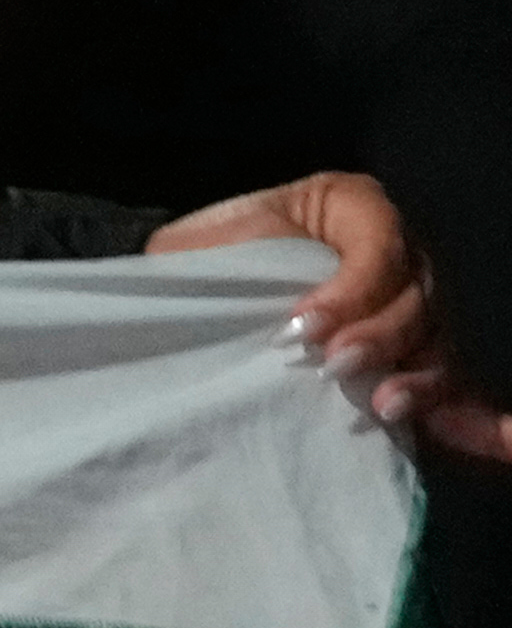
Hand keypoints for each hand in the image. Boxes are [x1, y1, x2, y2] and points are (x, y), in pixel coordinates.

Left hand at [149, 173, 511, 460]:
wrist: (189, 301)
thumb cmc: (201, 264)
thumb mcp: (208, 247)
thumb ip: (245, 257)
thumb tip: (278, 306)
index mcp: (350, 208)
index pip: (381, 240)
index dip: (354, 287)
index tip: (303, 326)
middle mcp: (392, 250)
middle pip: (415, 292)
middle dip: (379, 333)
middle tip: (335, 366)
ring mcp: (403, 302)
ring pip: (432, 335)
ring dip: (411, 372)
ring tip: (380, 404)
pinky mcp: (402, 353)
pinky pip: (437, 374)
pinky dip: (435, 398)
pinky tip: (418, 419)